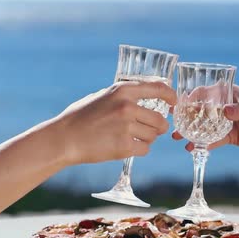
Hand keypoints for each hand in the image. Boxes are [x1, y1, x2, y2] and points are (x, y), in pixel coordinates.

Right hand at [56, 81, 176, 164]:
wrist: (65, 138)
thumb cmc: (80, 117)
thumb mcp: (101, 96)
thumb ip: (122, 95)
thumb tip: (145, 95)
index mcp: (123, 91)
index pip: (158, 88)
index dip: (170, 96)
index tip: (174, 103)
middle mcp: (127, 106)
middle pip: (160, 119)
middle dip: (158, 127)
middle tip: (150, 130)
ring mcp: (127, 127)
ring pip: (153, 136)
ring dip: (147, 139)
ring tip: (131, 137)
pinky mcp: (124, 146)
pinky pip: (145, 149)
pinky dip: (138, 149)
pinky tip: (125, 147)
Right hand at [172, 85, 238, 154]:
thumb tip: (225, 111)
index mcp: (231, 94)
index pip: (208, 92)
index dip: (193, 96)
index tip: (181, 103)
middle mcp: (226, 106)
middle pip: (202, 109)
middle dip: (187, 115)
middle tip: (173, 121)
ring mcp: (227, 122)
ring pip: (204, 126)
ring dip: (191, 131)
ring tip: (178, 137)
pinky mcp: (230, 136)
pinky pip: (213, 140)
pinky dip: (203, 144)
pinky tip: (192, 149)